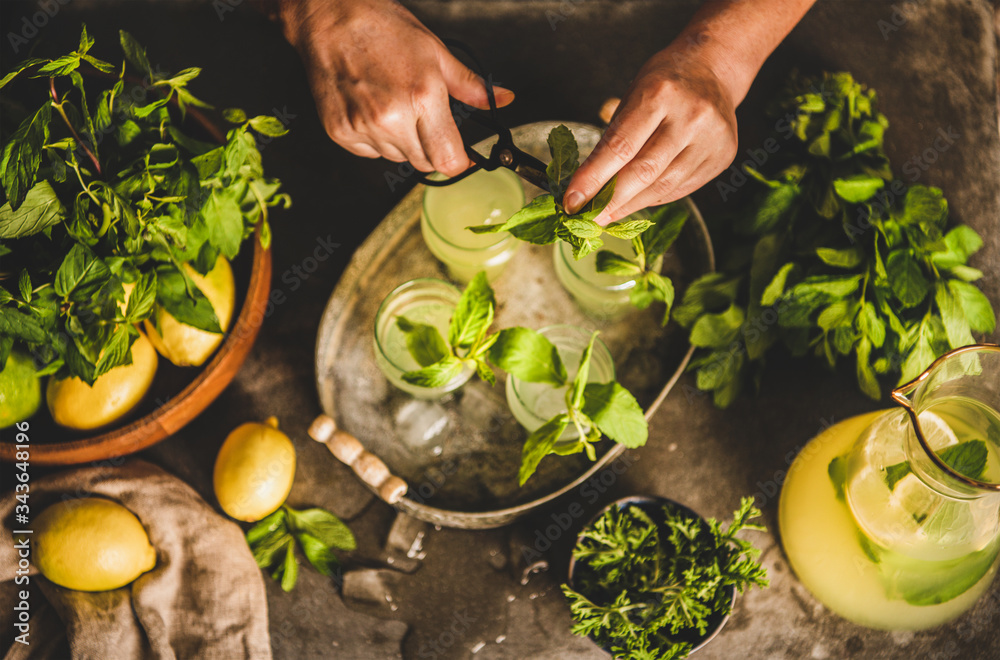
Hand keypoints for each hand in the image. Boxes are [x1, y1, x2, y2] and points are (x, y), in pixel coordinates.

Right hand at [279, 0, 513, 175]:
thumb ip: (470, 86)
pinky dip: (375, 139)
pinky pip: (370, 153)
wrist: (330, 19)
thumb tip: (503, 100)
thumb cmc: (383, 29)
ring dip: (402, 142)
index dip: (458, 160)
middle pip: (425, 163)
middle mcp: (392, 119)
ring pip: (397, 159)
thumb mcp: (436, 53)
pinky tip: (371, 109)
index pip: (449, 160)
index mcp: (422, 98)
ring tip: (392, 105)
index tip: (459, 153)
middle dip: (431, 147)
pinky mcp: (341, 133)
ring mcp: (363, 128)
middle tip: (422, 117)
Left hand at [563, 47, 738, 223]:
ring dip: (630, 205)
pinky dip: (654, 197)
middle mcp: (690, 116)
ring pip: (663, 186)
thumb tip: (589, 186)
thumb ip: (615, 138)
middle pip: (643, 172)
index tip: (572, 201)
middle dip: (610, 200)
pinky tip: (637, 201)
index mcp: (660, 94)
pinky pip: (681, 188)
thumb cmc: (664, 82)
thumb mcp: (632, 95)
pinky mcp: (722, 156)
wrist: (713, 69)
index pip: (620, 146)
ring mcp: (711, 138)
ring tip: (607, 214)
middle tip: (587, 217)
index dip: (593, 179)